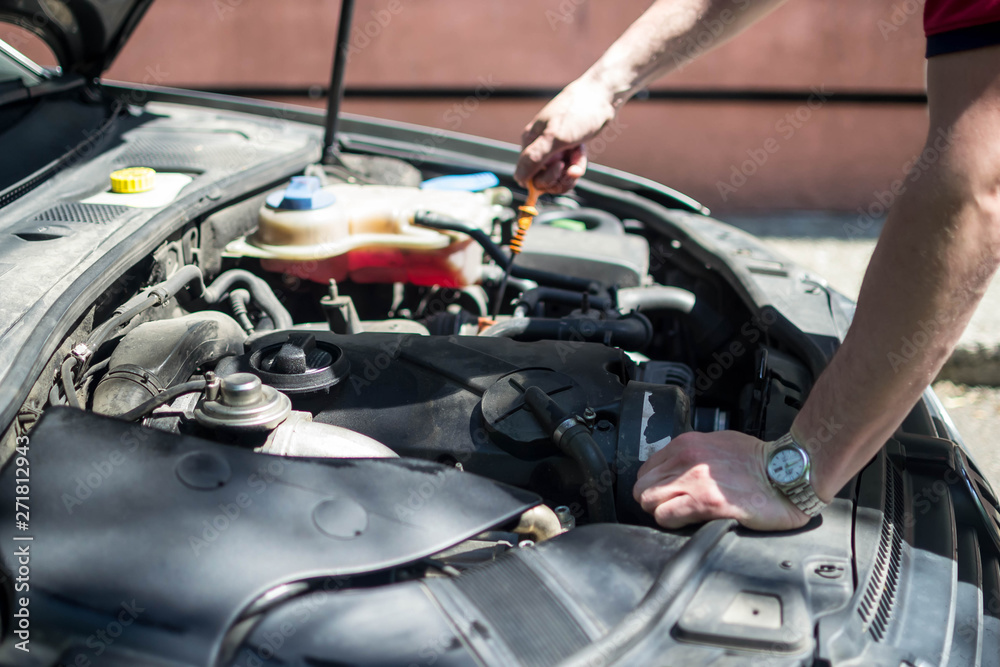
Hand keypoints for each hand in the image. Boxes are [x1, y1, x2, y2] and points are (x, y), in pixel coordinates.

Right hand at [514, 78, 617, 193]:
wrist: (601, 96)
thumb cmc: (577, 113)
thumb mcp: (555, 137)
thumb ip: (535, 158)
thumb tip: (518, 179)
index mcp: (529, 143)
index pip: (527, 176)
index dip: (543, 180)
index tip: (560, 168)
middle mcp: (539, 148)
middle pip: (542, 181)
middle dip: (559, 178)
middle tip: (571, 166)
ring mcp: (553, 150)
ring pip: (557, 178)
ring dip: (570, 174)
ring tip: (578, 159)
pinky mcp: (567, 150)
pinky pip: (568, 169)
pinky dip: (576, 166)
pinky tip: (581, 154)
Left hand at [632, 431, 812, 530]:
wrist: (790, 472)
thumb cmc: (759, 462)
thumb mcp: (718, 444)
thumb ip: (691, 456)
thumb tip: (674, 471)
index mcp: (686, 444)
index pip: (647, 470)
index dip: (656, 486)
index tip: (669, 495)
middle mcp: (686, 458)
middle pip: (642, 486)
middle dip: (655, 501)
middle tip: (675, 508)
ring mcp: (694, 480)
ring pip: (648, 501)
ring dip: (662, 512)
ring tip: (684, 515)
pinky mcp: (706, 502)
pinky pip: (665, 516)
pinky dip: (672, 522)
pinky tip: (690, 521)